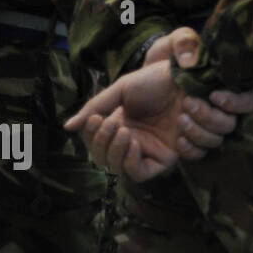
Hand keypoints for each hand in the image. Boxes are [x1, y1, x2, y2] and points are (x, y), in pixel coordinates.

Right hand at [64, 26, 252, 180]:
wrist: (184, 79)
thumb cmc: (156, 80)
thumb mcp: (122, 90)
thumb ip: (96, 106)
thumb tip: (68, 127)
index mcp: (118, 125)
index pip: (94, 144)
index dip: (90, 136)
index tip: (94, 119)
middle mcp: (130, 141)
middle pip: (103, 160)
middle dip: (102, 143)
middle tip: (111, 123)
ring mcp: (147, 151)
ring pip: (119, 169)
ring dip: (116, 152)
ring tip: (124, 130)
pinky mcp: (165, 157)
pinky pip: (142, 173)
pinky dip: (132, 162)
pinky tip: (133, 143)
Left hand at [138, 27, 252, 156]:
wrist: (137, 86)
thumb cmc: (162, 62)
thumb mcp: (172, 44)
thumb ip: (184, 41)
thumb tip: (191, 59)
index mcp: (223, 87)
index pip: (247, 100)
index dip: (236, 101)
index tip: (214, 95)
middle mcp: (218, 110)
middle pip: (230, 123)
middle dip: (211, 116)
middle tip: (187, 104)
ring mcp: (203, 128)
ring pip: (216, 140)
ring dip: (200, 132)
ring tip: (179, 119)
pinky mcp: (189, 144)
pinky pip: (200, 154)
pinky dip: (191, 149)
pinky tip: (178, 140)